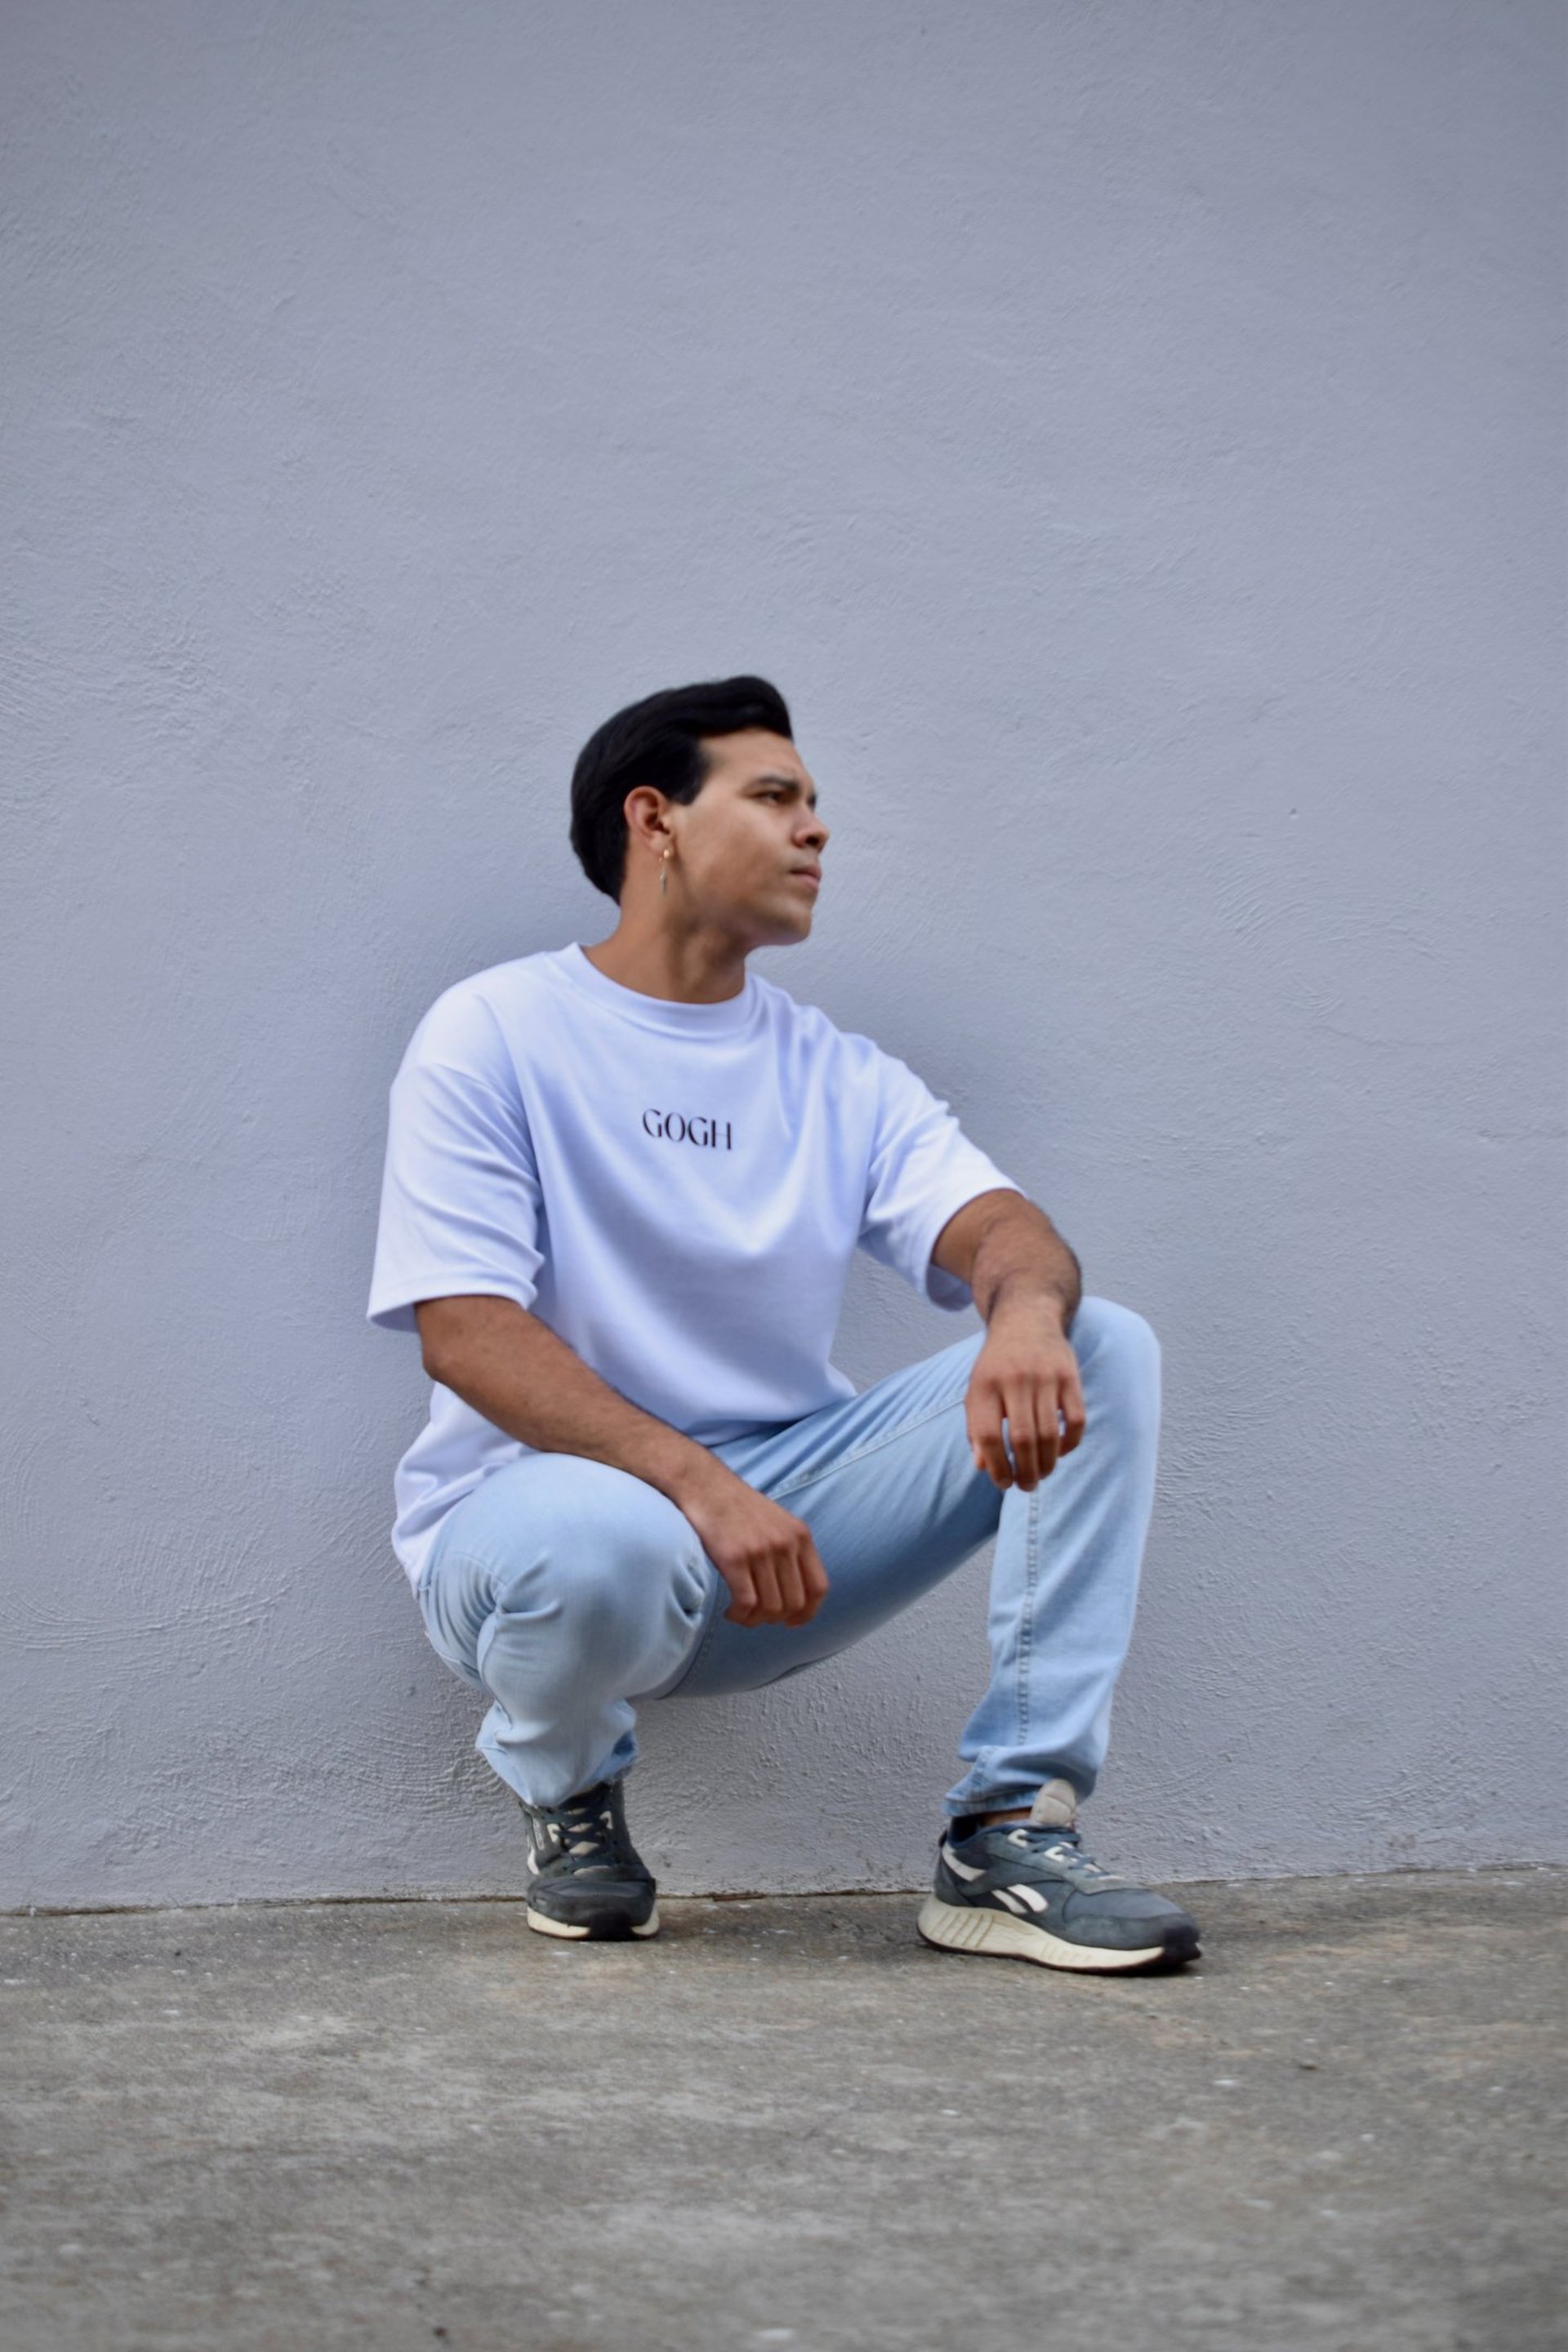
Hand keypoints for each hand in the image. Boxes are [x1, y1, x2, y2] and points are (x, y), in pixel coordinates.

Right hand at [676, 1463, 829, 1628]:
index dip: (808, 1613)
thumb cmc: (737, 1506)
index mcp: (800, 1535)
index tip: (792, 1622)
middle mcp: (785, 1543)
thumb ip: (791, 1549)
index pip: (818, 1587)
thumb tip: (795, 1591)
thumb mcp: (777, 1521)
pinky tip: (731, 1612)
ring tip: (741, 1614)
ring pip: (770, 1608)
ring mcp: (761, 1550)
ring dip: (754, 1620)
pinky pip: (746, 1603)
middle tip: (757, 1616)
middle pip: (793, 1603)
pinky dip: (740, 1615)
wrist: (705, 1485)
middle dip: (775, 1619)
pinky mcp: (734, 1557)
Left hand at [967, 1309, 1085, 1489]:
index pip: (989, 1436)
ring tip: (1042, 1474)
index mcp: (985, 1385)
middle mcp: (1014, 1380)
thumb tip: (982, 1467)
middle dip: (1026, 1472)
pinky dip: (1070, 1442)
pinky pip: (1076, 1419)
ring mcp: (1045, 1377)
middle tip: (1027, 1486)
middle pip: (1022, 1439)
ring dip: (1047, 1463)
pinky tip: (1061, 1451)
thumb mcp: (977, 1390)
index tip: (1003, 1483)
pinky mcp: (1070, 1376)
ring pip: (1050, 1433)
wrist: (1026, 1319)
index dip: (996, 1466)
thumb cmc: (997, 1365)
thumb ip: (976, 1427)